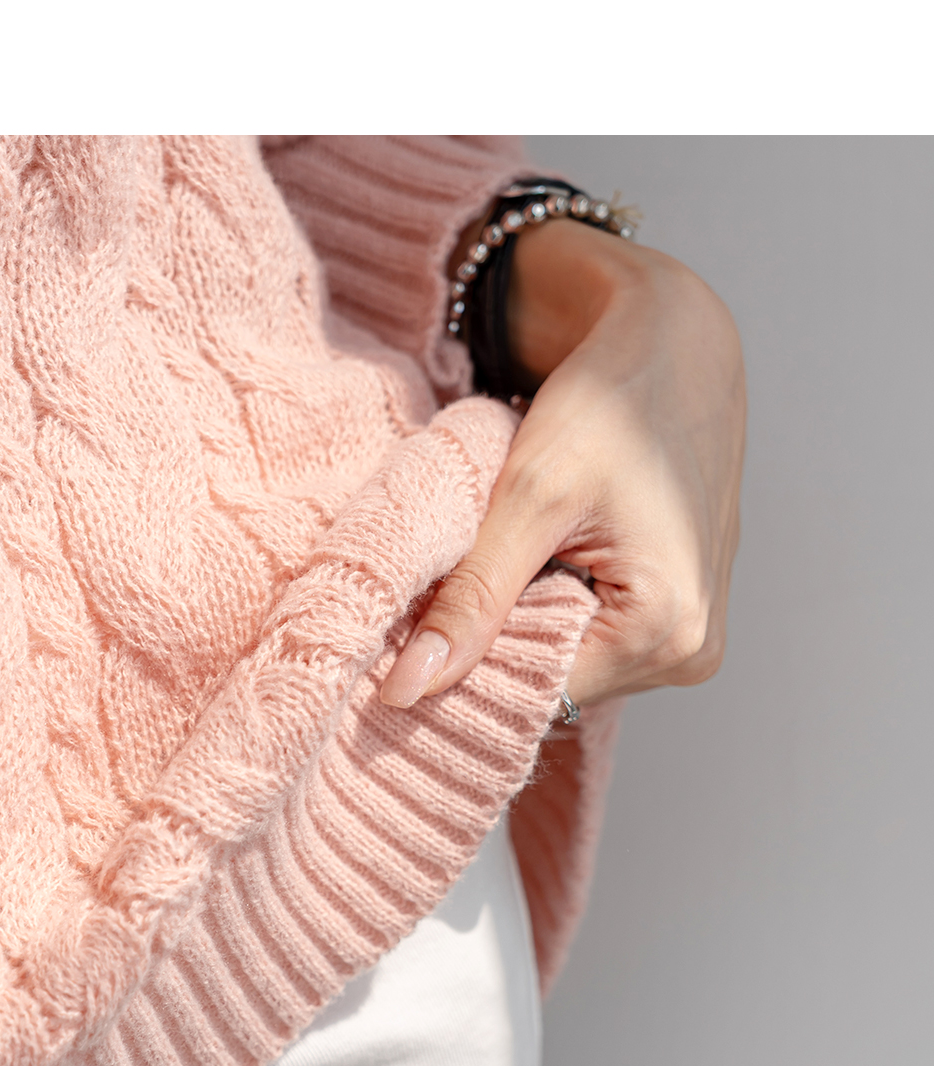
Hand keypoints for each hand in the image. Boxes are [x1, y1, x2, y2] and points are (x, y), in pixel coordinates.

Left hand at [381, 222, 744, 715]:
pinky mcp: (681, 615)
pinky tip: (545, 552)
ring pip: (573, 659)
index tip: (416, 629)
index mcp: (668, 632)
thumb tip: (407, 692)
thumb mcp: (531, 494)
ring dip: (528, 616)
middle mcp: (690, 651)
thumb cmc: (613, 399)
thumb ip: (472, 600)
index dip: (471, 664)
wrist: (677, 341)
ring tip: (515, 549)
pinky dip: (556, 601)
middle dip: (501, 637)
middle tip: (457, 572)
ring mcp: (691, 638)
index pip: (537, 693)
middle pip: (558, 681)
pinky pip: (596, 635)